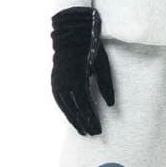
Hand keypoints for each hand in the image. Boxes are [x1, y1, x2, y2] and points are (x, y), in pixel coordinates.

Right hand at [50, 6, 114, 135]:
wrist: (71, 32)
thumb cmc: (92, 47)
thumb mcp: (103, 65)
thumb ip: (107, 86)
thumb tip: (111, 105)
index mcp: (77, 79)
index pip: (85, 106)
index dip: (91, 120)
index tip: (99, 130)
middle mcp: (64, 82)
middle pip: (75, 109)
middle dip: (84, 123)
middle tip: (94, 134)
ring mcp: (57, 81)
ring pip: (65, 107)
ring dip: (74, 120)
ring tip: (82, 131)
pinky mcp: (54, 79)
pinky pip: (59, 100)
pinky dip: (66, 110)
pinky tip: (72, 117)